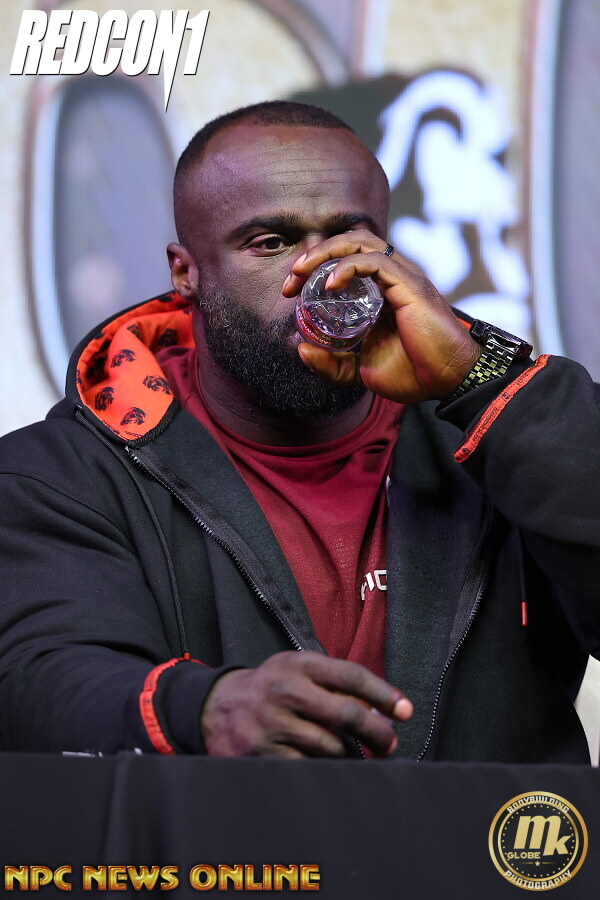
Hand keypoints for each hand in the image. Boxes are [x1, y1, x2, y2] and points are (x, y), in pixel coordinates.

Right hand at [200, 651, 412, 757]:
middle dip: (377, 732)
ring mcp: (274, 723)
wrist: (216, 707)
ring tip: (355, 755)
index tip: (405, 710)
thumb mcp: (297, 669)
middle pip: (347, 714)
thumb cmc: (270, 687)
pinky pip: (308, 768)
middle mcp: (287, 691)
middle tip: (388, 743)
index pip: (352, 676)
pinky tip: (329, 766)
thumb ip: (334, 682)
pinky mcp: (263, 753)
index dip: (384, 694)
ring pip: (331, 746)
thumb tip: (381, 709)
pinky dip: (325, 769)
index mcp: (299, 665)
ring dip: (351, 755)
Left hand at [282, 231, 480, 403]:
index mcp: (381, 291)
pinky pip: (374, 261)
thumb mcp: (361, 372)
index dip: (313, 269)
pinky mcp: (410, 285)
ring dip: (325, 253)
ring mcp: (402, 277)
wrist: (448, 382)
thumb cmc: (415, 374)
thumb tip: (301, 349)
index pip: (344, 261)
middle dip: (313, 255)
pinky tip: (330, 285)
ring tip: (302, 273)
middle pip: (349, 242)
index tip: (290, 291)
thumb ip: (333, 364)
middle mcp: (392, 277)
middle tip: (290, 279)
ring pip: (360, 241)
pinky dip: (348, 266)